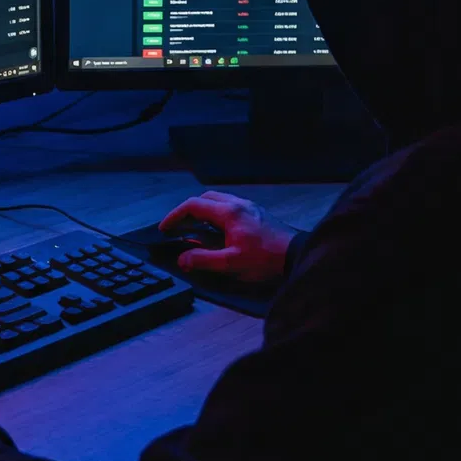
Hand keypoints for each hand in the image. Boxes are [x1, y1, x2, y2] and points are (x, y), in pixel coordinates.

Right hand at [159, 190, 296, 284]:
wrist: (296, 255)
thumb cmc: (264, 259)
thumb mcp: (231, 263)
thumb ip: (203, 259)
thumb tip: (182, 259)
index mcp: (228, 212)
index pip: (193, 205)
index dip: (175, 216)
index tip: (165, 228)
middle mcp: (238, 203)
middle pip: (205, 197)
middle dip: (188, 210)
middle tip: (178, 225)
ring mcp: (249, 206)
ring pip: (219, 200)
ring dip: (203, 210)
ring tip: (195, 228)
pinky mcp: (257, 213)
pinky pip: (230, 206)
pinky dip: (216, 214)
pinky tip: (217, 230)